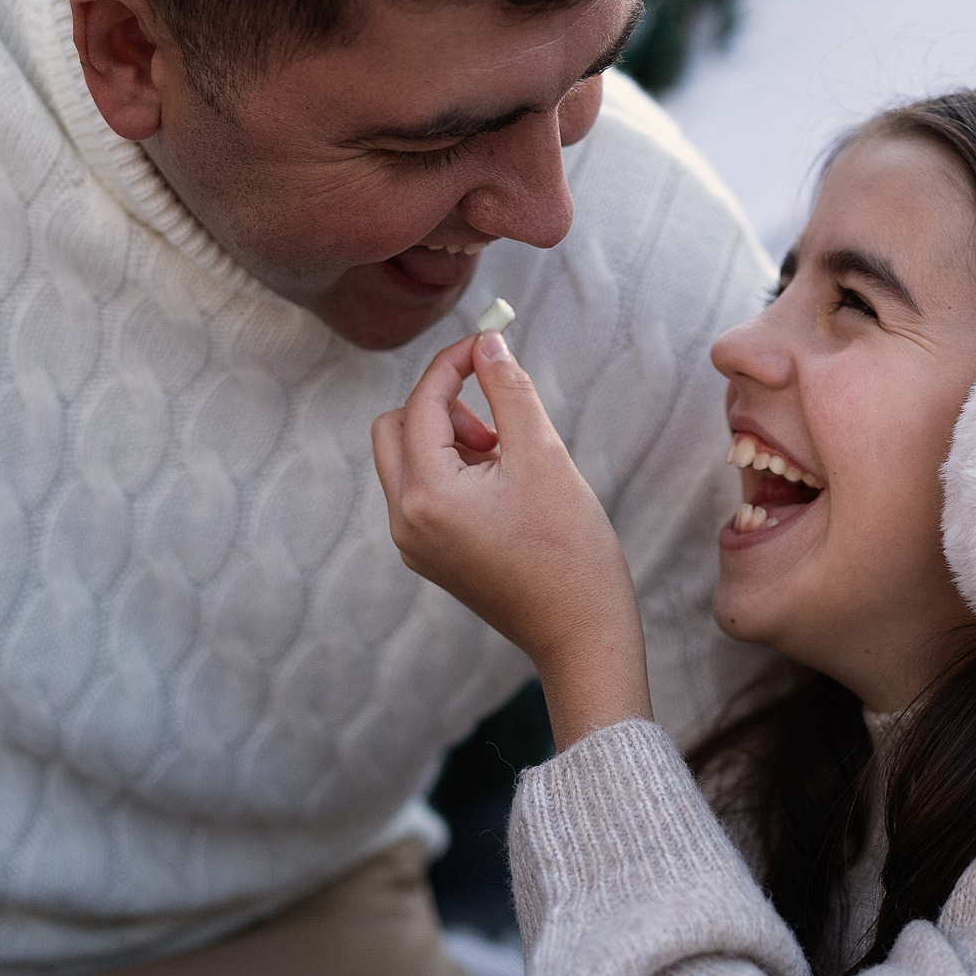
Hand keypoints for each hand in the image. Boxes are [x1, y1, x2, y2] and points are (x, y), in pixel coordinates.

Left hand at [372, 332, 651, 746]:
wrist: (581, 633)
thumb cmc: (570, 549)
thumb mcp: (543, 455)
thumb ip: (508, 390)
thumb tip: (487, 341)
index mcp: (427, 496)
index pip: (422, 404)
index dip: (454, 364)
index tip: (489, 342)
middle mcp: (405, 521)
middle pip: (394, 428)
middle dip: (441, 405)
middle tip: (497, 419)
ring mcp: (413, 543)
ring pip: (407, 459)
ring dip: (448, 438)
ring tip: (511, 457)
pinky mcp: (430, 556)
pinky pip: (422, 491)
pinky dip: (451, 470)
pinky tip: (505, 484)